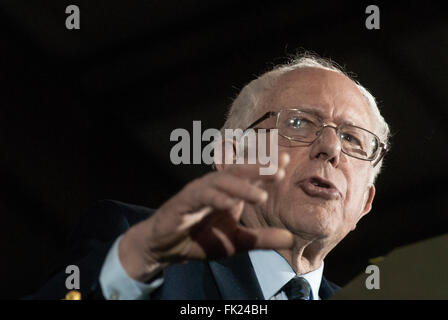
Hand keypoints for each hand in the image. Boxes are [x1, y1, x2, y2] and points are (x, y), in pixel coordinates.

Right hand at [119, 153, 292, 281]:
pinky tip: (230, 204)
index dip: (267, 166)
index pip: (251, 175)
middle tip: (279, 169)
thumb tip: (291, 239)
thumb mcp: (237, 242)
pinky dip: (216, 198)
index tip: (287, 161)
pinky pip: (201, 196)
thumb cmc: (201, 239)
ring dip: (241, 186)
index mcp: (231, 192)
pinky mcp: (184, 201)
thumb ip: (261, 239)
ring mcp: (200, 191)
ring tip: (261, 197)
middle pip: (239, 171)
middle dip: (258, 168)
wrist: (167, 248)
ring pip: (221, 181)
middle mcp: (216, 187)